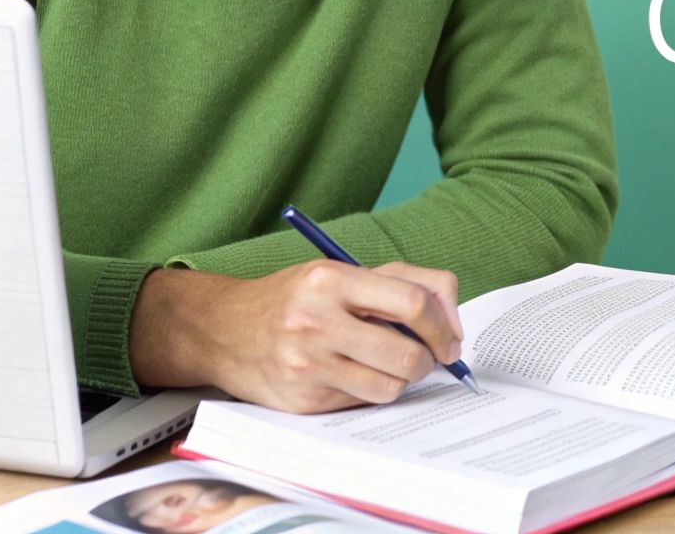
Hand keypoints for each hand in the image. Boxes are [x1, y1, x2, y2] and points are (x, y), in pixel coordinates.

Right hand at [129, 260, 464, 413]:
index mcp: (332, 279)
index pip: (414, 302)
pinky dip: (369, 391)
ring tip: (386, 364)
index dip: (444, 325)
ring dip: (401, 379)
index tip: (450, 339)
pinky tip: (352, 374)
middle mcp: (317, 321)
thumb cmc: (294, 298)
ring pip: (391, 387)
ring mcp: (307, 364)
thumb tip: (451, 323)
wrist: (223, 330)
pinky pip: (362, 402)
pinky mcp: (302, 399)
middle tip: (427, 358)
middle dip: (429, 361)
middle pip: (408, 354)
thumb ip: (400, 282)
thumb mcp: (339, 272)